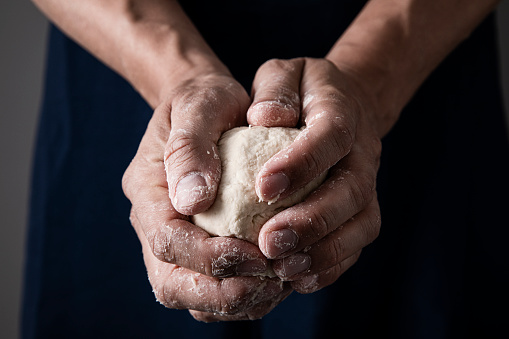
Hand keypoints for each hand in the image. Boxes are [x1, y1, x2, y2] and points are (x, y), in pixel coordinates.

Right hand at [122, 72, 282, 316]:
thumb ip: (190, 147)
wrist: (211, 108)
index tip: (252, 253)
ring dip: (237, 301)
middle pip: (173, 284)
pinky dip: (247, 296)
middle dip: (221, 293)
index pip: (167, 242)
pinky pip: (217, 289)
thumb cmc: (205, 101)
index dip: (208, 258)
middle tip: (269, 282)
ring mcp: (179, 239)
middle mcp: (156, 224)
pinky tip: (278, 279)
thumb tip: (192, 202)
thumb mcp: (198, 105)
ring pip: (195, 297)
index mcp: (148, 193)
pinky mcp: (202, 248)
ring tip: (279, 285)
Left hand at [247, 58, 381, 292]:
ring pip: (361, 224)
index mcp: (342, 111)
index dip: (302, 163)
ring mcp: (368, 183)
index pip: (330, 136)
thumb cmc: (302, 91)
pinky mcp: (363, 209)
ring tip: (284, 270)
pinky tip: (299, 278)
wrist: (345, 106)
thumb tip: (263, 119)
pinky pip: (357, 242)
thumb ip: (275, 90)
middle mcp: (362, 151)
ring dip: (325, 251)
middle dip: (312, 220)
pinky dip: (332, 264)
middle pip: (351, 190)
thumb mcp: (284, 73)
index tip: (264, 188)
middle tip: (269, 243)